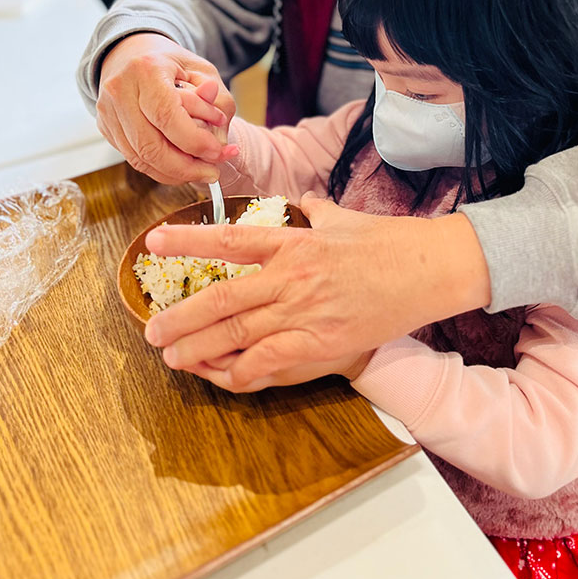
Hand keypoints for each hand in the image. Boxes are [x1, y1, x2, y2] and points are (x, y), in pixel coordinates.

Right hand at [97, 33, 238, 184]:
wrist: (131, 54)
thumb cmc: (171, 64)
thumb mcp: (203, 72)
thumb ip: (218, 101)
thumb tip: (219, 140)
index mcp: (146, 68)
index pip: (167, 115)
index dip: (194, 141)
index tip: (218, 152)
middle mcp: (120, 90)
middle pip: (150, 145)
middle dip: (186, 167)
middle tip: (213, 172)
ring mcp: (108, 111)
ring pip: (140, 158)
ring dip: (174, 173)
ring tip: (201, 171)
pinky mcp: (106, 128)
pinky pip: (134, 159)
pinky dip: (160, 170)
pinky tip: (181, 168)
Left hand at [143, 193, 490, 389]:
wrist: (425, 269)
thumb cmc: (386, 241)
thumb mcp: (342, 217)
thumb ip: (314, 210)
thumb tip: (302, 201)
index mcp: (292, 242)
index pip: (228, 240)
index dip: (188, 241)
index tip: (154, 241)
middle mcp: (290, 277)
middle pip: (222, 299)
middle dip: (181, 316)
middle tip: (151, 329)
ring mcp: (303, 312)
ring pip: (237, 334)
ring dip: (199, 348)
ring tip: (172, 356)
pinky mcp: (321, 342)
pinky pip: (270, 362)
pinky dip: (243, 372)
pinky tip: (224, 377)